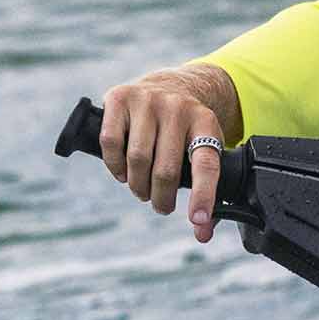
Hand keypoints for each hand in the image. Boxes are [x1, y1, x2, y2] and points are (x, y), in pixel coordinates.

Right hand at [98, 66, 240, 241]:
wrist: (168, 86)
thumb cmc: (186, 132)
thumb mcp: (203, 151)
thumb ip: (207, 191)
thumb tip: (202, 233)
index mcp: (206, 122)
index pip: (206, 165)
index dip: (203, 196)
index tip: (196, 221)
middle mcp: (178, 107)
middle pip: (166, 169)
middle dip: (161, 198)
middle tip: (161, 205)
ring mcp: (147, 99)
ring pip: (137, 159)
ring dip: (137, 185)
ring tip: (142, 190)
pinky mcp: (119, 97)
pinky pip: (111, 142)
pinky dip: (114, 167)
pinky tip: (123, 173)